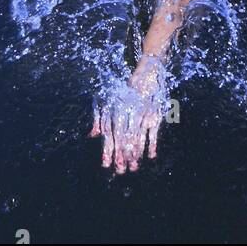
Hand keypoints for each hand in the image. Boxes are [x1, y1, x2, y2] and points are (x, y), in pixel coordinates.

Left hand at [91, 59, 166, 173]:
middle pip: (123, 139)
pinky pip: (153, 132)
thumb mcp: (110, 101)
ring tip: (134, 166)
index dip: (109, 150)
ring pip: (137, 138)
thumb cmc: (127, 91)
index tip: (107, 165)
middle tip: (121, 170)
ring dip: (135, 154)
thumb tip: (92, 135)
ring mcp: (142, 114)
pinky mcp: (155, 113)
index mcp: (116, 110)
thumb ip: (100, 119)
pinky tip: (151, 156)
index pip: (111, 134)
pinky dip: (152, 144)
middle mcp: (128, 113)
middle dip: (121, 156)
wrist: (147, 74)